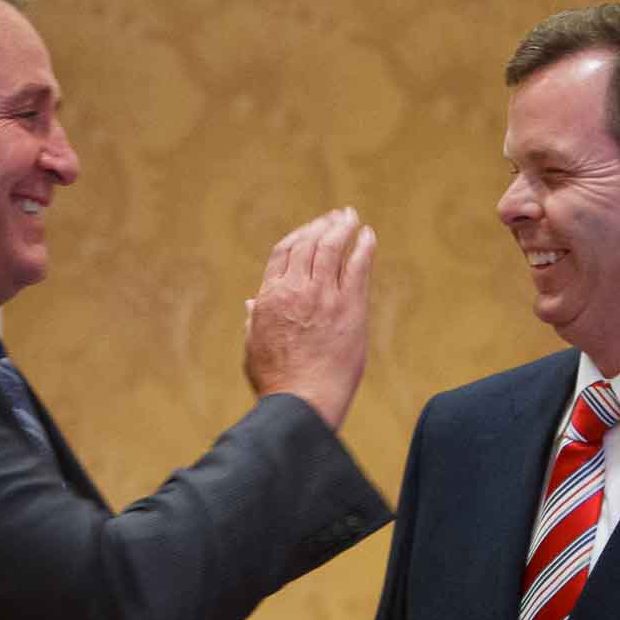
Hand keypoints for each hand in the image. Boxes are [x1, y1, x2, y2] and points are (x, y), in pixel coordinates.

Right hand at [244, 207, 375, 430]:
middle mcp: (294, 290)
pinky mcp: (348, 307)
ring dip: (342, 228)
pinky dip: (364, 246)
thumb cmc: (276, 383)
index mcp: (268, 297)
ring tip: (352, 218)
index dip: (299, 235)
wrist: (300, 402)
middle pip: (308, 243)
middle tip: (338, 217)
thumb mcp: (253, 348)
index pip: (283, 252)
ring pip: (331, 247)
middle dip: (323, 225)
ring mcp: (322, 296)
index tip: (311, 230)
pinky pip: (357, 265)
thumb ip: (254, 321)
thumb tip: (251, 303)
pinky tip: (368, 236)